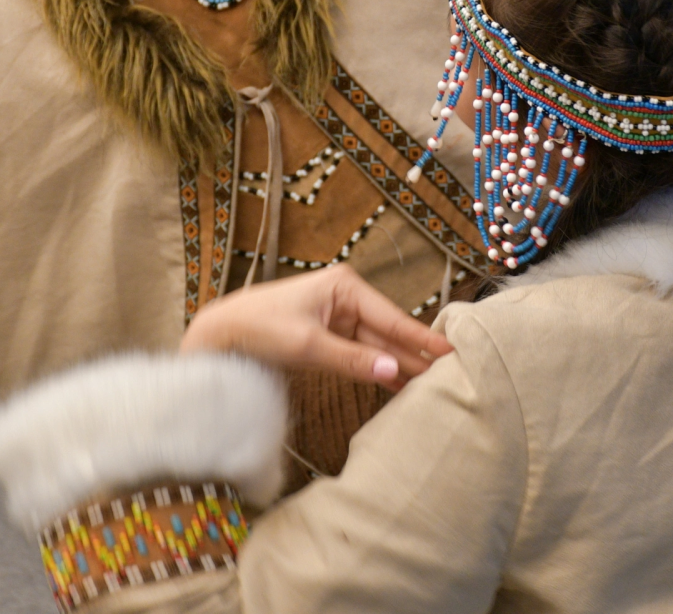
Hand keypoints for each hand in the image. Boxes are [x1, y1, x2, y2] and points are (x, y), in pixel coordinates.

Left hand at [179, 264, 453, 391]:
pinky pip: (361, 354)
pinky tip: (399, 385)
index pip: (392, 318)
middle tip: (450, 375)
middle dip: (414, 355)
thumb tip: (394, 372)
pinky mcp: (329, 336)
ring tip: (431, 385)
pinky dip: (377, 369)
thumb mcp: (307, 345)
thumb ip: (352, 360)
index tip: (451, 352)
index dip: (421, 339)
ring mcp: (338, 317)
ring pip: (377, 346)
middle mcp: (347, 297)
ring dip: (398, 366)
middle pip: (388, 333)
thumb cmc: (260, 328)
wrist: (221, 334)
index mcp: (345, 286)